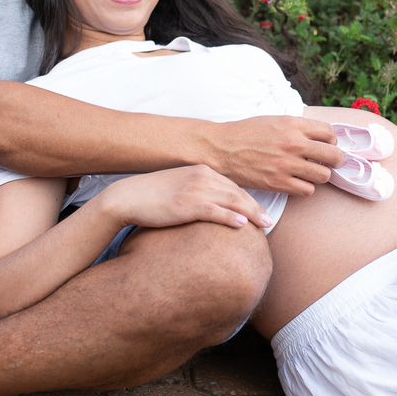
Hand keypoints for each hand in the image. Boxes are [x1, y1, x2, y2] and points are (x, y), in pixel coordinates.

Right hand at [95, 165, 274, 229]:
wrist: (126, 197)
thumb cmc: (151, 196)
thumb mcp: (179, 187)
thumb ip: (198, 192)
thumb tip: (212, 207)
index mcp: (201, 170)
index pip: (233, 185)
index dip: (249, 199)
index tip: (260, 211)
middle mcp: (201, 176)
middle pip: (237, 192)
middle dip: (256, 207)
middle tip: (270, 221)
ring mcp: (194, 189)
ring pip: (232, 201)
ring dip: (251, 213)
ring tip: (265, 225)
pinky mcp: (186, 204)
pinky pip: (215, 211)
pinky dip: (231, 218)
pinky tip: (243, 226)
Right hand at [203, 116, 343, 197]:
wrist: (221, 148)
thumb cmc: (246, 133)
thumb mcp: (274, 120)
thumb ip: (297, 128)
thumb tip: (319, 138)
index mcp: (293, 124)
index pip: (330, 133)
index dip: (332, 141)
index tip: (327, 145)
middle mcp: (293, 143)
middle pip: (333, 156)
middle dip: (336, 161)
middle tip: (330, 163)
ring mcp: (286, 164)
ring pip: (323, 176)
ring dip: (320, 175)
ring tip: (310, 173)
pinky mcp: (277, 182)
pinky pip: (307, 190)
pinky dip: (305, 188)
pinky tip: (297, 182)